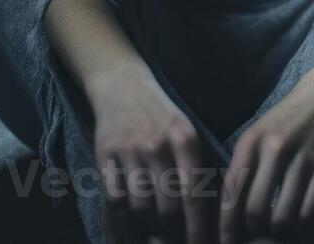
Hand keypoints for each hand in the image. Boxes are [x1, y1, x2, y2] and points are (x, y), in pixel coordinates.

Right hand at [89, 65, 219, 243]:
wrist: (122, 84)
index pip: (194, 196)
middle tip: (174, 235)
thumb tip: (209, 212)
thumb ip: (195, 166)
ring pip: (140, 207)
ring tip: (153, 222)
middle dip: (172, 229)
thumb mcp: (186, 130)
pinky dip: (123, 212)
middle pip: (167, 207)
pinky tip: (130, 211)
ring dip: (147, 221)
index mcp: (184, 139)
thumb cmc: (160, 114)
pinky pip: (114, 198)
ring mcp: (129, 150)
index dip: (199, 229)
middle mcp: (157, 145)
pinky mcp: (104, 154)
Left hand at [220, 71, 313, 242]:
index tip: (225, 241)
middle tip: (255, 233)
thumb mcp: (257, 134)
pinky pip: (310, 211)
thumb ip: (243, 166)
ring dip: (279, 229)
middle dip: (253, 230)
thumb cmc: (286, 120)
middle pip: (256, 210)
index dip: (226, 224)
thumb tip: (229, 210)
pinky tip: (298, 219)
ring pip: (284, 216)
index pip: (232, 192)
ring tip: (278, 226)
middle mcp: (275, 148)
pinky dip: (301, 223)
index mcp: (251, 141)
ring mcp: (303, 158)